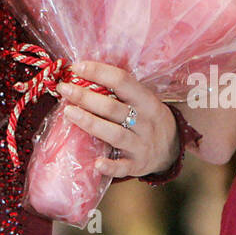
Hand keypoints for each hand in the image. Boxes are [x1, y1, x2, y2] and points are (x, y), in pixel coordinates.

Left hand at [57, 60, 178, 177]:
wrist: (171, 148)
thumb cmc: (146, 117)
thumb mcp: (142, 100)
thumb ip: (120, 89)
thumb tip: (83, 70)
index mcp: (147, 101)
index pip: (122, 81)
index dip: (98, 72)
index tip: (76, 67)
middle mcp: (146, 122)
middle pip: (113, 108)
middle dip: (86, 97)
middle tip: (64, 89)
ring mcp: (142, 145)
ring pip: (115, 134)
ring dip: (90, 122)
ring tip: (68, 112)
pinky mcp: (137, 165)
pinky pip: (123, 167)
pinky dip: (110, 166)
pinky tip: (96, 163)